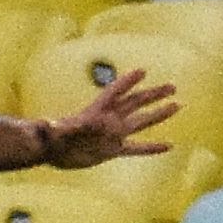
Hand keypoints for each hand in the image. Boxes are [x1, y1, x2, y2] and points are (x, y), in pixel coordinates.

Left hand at [41, 66, 177, 168]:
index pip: (114, 92)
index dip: (127, 82)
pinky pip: (137, 148)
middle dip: (153, 94)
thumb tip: (46, 125)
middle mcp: (109, 119)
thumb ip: (54, 128)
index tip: (142, 71)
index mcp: (96, 111)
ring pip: (141, 122)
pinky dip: (152, 148)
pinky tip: (168, 146)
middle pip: (135, 102)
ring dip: (159, 114)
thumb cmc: (50, 138)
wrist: (52, 151)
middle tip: (172, 86)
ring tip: (177, 105)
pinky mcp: (113, 150)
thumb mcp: (53, 132)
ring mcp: (113, 134)